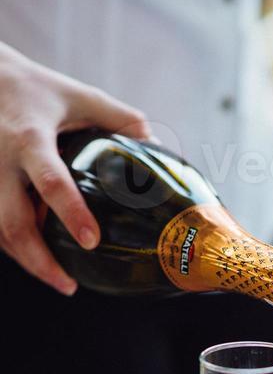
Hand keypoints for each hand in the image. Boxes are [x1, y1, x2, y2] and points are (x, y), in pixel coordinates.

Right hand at [0, 42, 150, 294]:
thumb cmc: (33, 88)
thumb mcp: (78, 96)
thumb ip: (119, 119)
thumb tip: (156, 144)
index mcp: (31, 139)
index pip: (51, 182)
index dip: (72, 214)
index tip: (91, 242)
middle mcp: (1, 162)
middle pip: (13, 223)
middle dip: (39, 261)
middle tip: (69, 285)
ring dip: (27, 262)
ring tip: (60, 281)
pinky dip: (13, 247)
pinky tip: (38, 260)